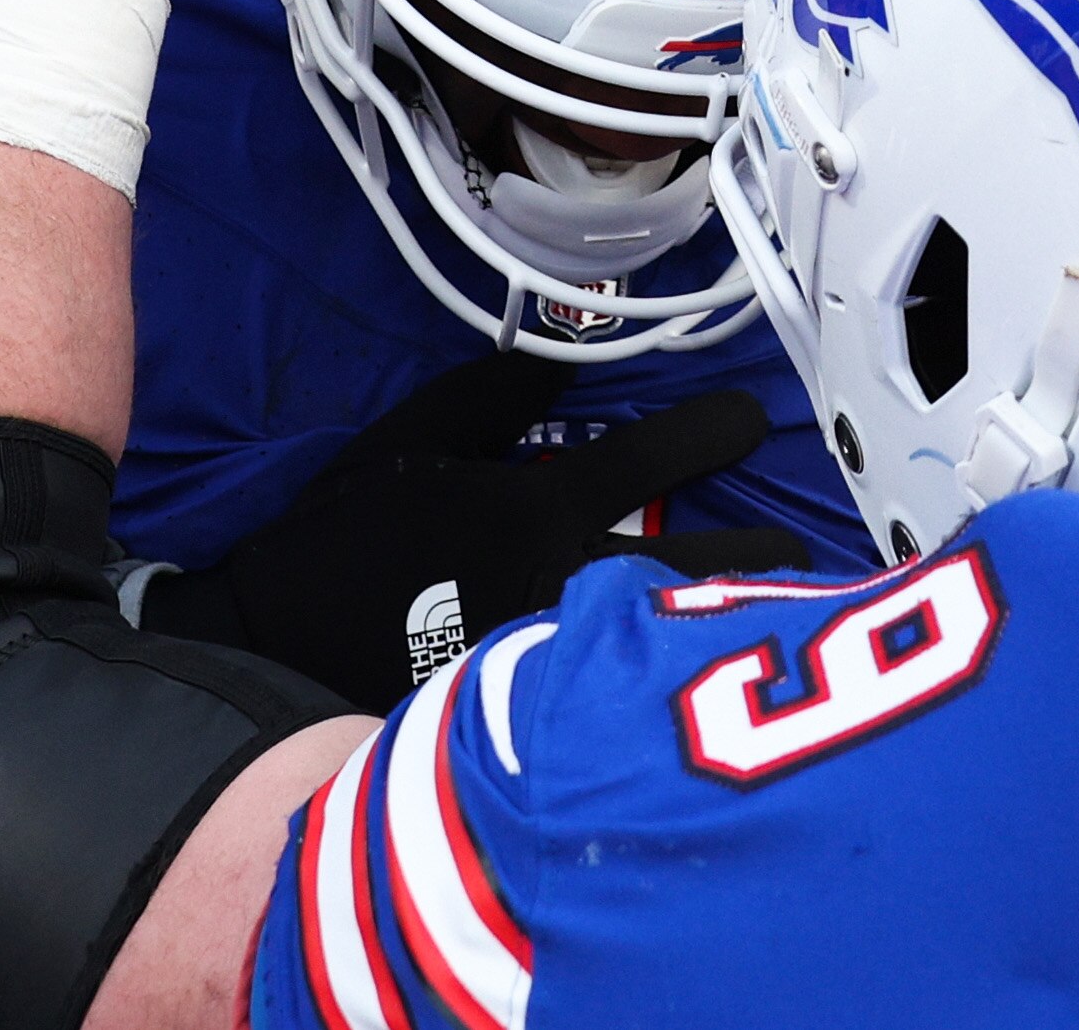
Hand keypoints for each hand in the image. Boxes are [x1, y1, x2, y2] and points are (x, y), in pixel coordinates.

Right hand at [140, 356, 791, 710]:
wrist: (277, 656)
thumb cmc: (338, 538)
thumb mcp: (406, 442)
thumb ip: (491, 397)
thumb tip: (561, 360)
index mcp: (537, 507)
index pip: (654, 459)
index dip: (714, 429)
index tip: (751, 419)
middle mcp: (567, 584)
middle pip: (695, 563)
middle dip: (757, 551)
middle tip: (801, 548)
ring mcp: (561, 660)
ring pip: (672, 632)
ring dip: (727, 617)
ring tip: (776, 611)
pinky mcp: (539, 718)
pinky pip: (625, 688)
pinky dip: (663, 675)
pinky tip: (691, 679)